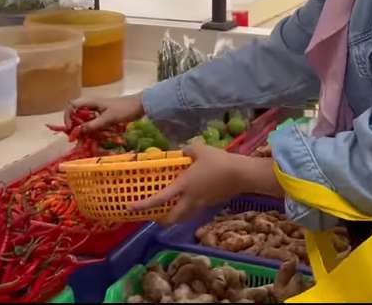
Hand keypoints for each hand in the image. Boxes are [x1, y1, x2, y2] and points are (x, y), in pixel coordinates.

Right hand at [65, 94, 143, 132]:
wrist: (141, 105)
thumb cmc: (125, 109)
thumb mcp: (109, 118)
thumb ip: (94, 125)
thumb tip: (79, 131)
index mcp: (91, 102)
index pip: (71, 106)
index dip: (68, 116)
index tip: (70, 128)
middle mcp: (92, 106)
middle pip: (76, 116)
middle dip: (75, 127)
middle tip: (77, 139)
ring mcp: (98, 112)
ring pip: (85, 121)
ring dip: (84, 131)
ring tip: (85, 141)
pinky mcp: (104, 117)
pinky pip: (94, 124)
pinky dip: (93, 131)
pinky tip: (95, 139)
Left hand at [132, 143, 250, 223]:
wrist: (241, 175)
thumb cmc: (219, 161)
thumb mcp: (200, 149)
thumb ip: (188, 150)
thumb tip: (182, 151)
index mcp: (183, 185)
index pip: (160, 198)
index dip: (143, 205)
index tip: (130, 208)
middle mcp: (190, 199)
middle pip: (172, 218)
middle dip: (161, 221)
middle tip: (154, 216)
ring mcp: (201, 203)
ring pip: (184, 217)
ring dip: (174, 217)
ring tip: (169, 210)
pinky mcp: (210, 204)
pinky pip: (194, 211)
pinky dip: (187, 210)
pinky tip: (189, 199)